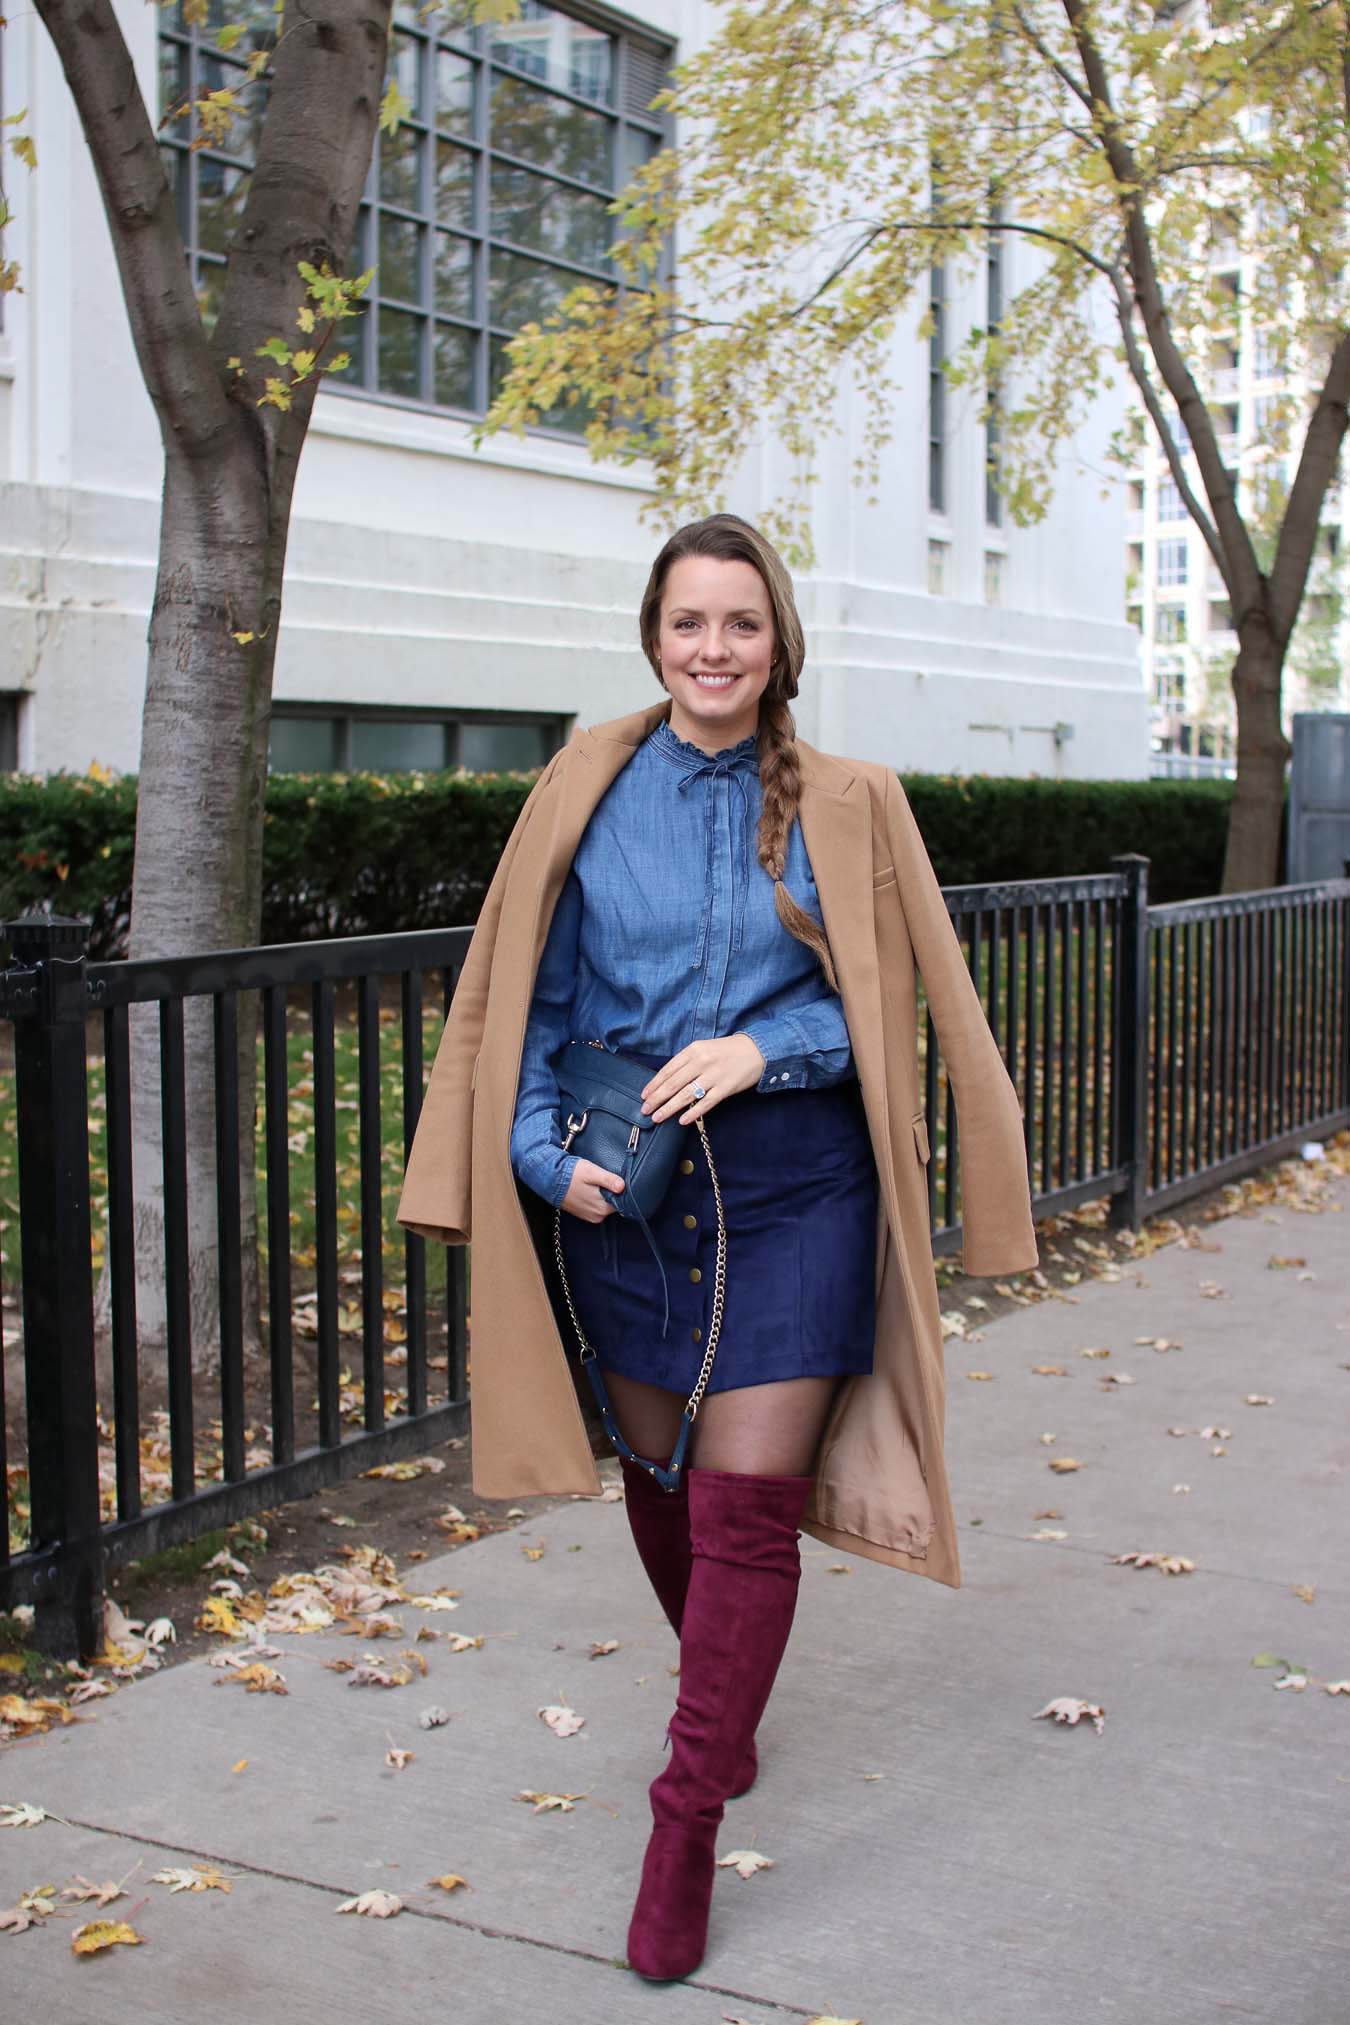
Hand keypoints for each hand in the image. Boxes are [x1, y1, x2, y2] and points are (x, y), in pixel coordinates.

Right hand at [561, 1157, 625, 1222]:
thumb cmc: (570, 1174)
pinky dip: (595, 1198)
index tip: (613, 1180)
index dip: (619, 1189)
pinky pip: (597, 1206)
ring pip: (606, 1204)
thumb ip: (608, 1180)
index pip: (622, 1200)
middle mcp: (597, 1216)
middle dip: (611, 1191)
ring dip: (603, 1194)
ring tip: (593, 1184)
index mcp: (602, 1208)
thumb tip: (622, 1187)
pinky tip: (588, 1189)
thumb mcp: (592, 1172)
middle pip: (614, 1203)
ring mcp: (590, 1216)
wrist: (550, 1180)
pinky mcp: (584, 1214)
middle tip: (601, 1179)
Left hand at [639, 1033, 765, 1125]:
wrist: (757, 1050)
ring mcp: (714, 1076)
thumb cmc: (727, 1051)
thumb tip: (667, 1080)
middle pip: (673, 1084)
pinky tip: (681, 1121)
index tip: (644, 1095)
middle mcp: (702, 1062)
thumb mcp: (704, 1048)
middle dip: (656, 1098)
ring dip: (669, 1108)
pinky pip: (705, 1103)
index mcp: (694, 1050)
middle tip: (645, 1110)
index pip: (668, 1070)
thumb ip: (686, 1061)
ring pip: (686, 1095)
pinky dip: (692, 1113)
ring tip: (657, 1117)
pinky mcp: (725, 1088)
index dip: (654, 1084)